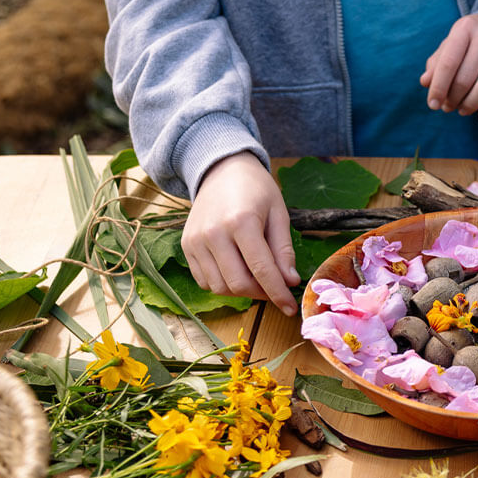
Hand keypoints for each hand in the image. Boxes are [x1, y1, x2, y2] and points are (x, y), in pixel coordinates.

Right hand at [183, 152, 299, 315]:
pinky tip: (238, 272)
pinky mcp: (186, 246)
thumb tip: (290, 282)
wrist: (221, 170)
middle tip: (276, 290)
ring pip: (220, 287)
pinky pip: (204, 281)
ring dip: (243, 291)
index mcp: (241, 222)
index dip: (278, 293)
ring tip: (258, 279)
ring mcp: (195, 241)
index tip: (290, 308)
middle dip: (262, 294)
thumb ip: (283, 250)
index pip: (261, 270)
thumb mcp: (279, 213)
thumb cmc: (256, 190)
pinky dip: (223, 285)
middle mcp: (213, 233)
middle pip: (238, 284)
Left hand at [421, 13, 477, 119]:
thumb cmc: (476, 37)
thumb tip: (425, 82)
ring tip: (463, 110)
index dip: (438, 88)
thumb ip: (438, 61)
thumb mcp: (455, 41)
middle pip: (465, 78)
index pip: (448, 63)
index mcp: (465, 27)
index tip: (433, 105)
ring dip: (471, 105)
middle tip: (448, 108)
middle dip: (453, 99)